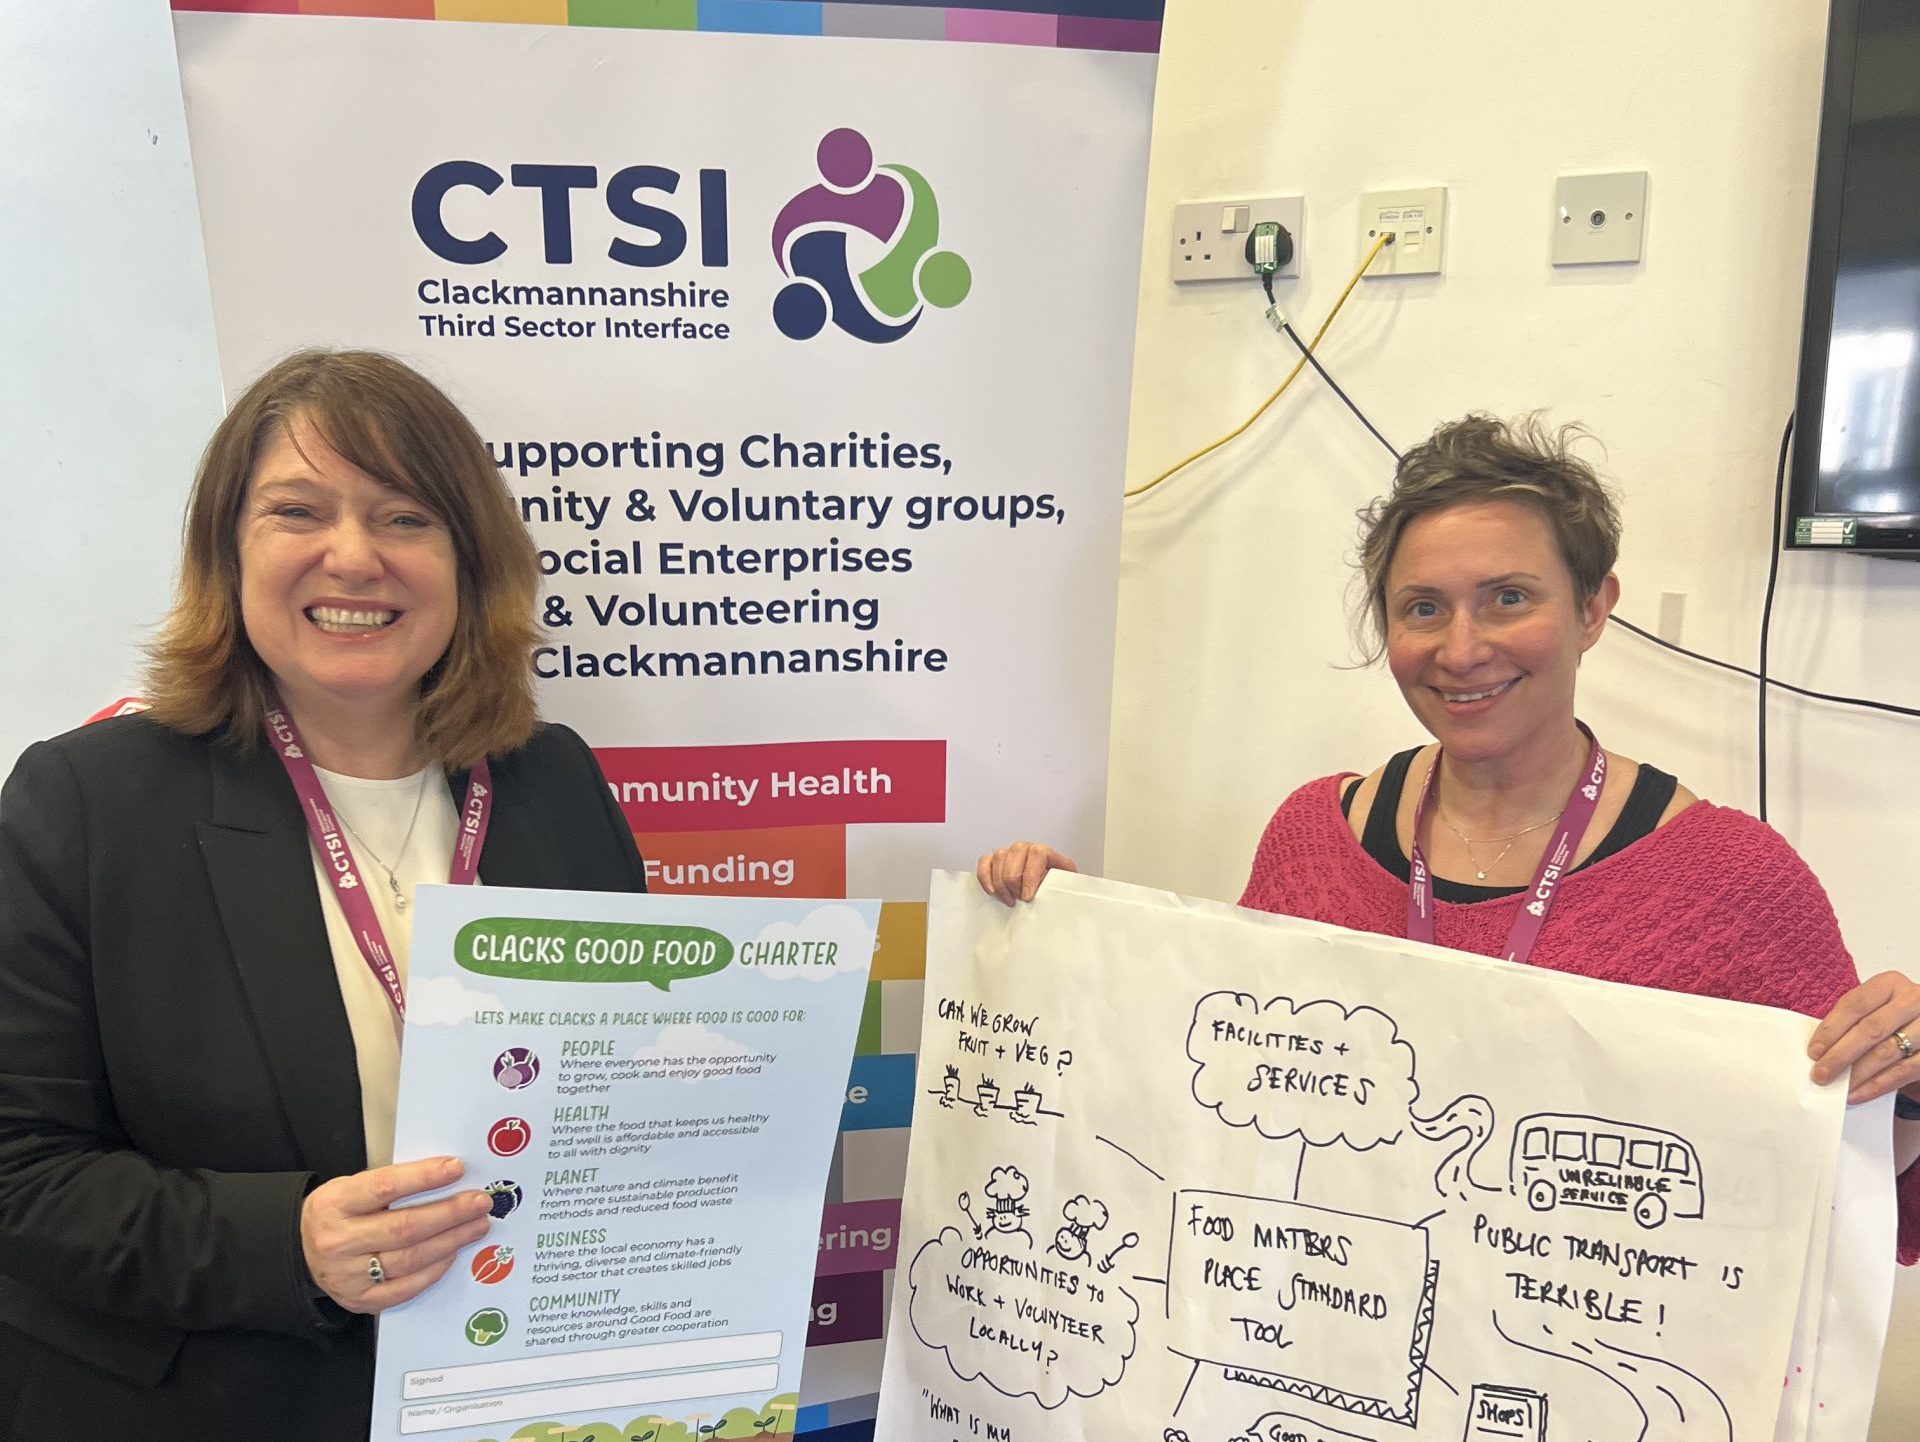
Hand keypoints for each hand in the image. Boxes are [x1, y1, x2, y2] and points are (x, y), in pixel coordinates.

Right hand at [301, 1156, 493, 1313]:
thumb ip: (391, 1184)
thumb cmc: (338, 1213)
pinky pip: (406, 1287)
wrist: (300, 1253)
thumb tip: (447, 1176)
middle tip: (480, 1202)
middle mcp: (339, 1241)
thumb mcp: (351, 1187)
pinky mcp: (360, 1300)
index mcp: (336, 1204)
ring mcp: (349, 1275)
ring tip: (476, 1225)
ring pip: (410, 1259)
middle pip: (404, 1228)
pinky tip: (452, 1253)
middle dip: (450, 1213)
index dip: (424, 1177)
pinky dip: (434, 1269)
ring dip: (451, 1241)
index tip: (456, 1168)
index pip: (385, 1187)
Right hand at [976, 841, 1076, 905]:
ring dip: (1001, 883)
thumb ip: (1060, 885)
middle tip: (1020, 900)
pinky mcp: (994, 860)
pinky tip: (991, 892)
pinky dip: (985, 877)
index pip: (1037, 854)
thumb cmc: (1054, 887)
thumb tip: (1054, 892)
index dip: (1030, 876)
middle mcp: (1025, 848)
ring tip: (1010, 900)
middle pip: (1014, 857)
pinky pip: (985, 862)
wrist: (1048, 888)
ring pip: (999, 858)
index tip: (1027, 897)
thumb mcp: (1063, 885)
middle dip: (1014, 883)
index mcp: (1045, 852)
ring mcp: (1008, 852)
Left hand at [1807, 971, 1919, 1104]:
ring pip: (1886, 1052)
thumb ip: (1853, 1023)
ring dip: (1857, 1074)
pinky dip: (1877, 1085)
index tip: (1813, 1052)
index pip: (1855, 1005)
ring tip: (1838, 1088)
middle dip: (1841, 1055)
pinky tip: (1858, 1094)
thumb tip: (1819, 1051)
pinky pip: (1904, 1071)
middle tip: (1820, 1074)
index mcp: (1891, 984)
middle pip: (1870, 1029)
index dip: (1831, 1029)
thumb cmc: (1893, 1021)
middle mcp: (1913, 1000)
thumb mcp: (1875, 1010)